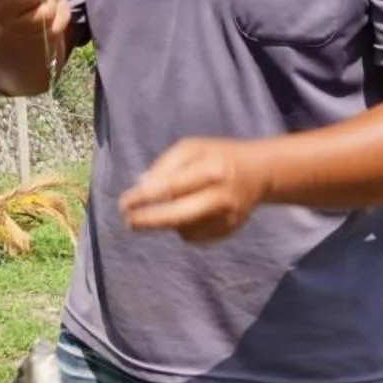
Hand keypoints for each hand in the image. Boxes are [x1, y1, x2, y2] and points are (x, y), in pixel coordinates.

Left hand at [120, 137, 270, 242]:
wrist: (257, 173)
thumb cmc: (216, 156)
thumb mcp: (191, 148)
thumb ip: (166, 165)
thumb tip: (142, 185)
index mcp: (212, 170)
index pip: (172, 187)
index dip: (145, 197)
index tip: (124, 202)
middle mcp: (221, 197)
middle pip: (178, 216)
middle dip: (149, 220)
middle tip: (128, 221)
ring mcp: (226, 218)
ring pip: (183, 228)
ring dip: (168, 220)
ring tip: (176, 202)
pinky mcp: (227, 232)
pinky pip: (193, 235)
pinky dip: (183, 225)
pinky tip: (192, 210)